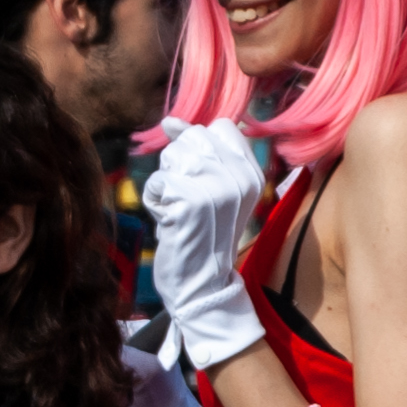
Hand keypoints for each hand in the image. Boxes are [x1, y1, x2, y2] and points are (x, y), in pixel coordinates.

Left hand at [142, 118, 270, 370]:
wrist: (201, 285)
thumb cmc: (201, 235)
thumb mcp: (210, 190)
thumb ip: (197, 153)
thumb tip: (171, 121)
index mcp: (253, 173)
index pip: (221, 127)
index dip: (198, 146)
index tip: (196, 176)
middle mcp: (241, 177)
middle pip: (193, 137)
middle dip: (178, 166)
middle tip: (187, 201)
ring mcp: (218, 188)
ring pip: (172, 155)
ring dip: (165, 184)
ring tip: (179, 212)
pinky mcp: (191, 201)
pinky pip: (157, 181)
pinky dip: (154, 201)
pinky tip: (169, 222)